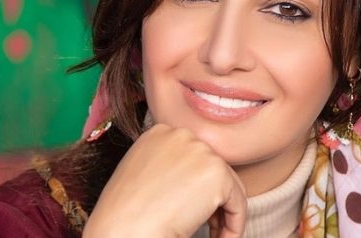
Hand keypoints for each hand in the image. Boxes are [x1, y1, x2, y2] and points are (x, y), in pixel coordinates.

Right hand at [83, 124, 246, 237]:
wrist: (123, 230)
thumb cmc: (124, 215)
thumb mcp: (142, 177)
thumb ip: (168, 169)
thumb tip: (194, 185)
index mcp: (159, 133)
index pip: (193, 159)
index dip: (196, 188)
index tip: (191, 210)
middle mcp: (181, 134)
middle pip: (213, 169)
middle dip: (213, 201)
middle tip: (208, 227)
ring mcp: (200, 150)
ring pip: (229, 186)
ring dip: (224, 214)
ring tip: (214, 235)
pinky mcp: (217, 172)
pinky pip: (238, 202)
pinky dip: (234, 225)